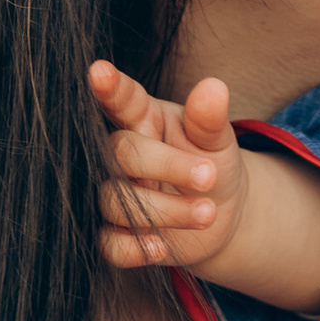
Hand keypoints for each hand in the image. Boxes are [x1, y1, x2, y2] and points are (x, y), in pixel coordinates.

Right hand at [91, 58, 245, 276]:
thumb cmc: (213, 166)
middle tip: (209, 176)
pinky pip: (110, 244)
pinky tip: (163, 246)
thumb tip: (214, 88)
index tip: (99, 72)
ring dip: (165, 211)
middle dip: (166, 167)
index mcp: (144, 120)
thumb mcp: (218, 141)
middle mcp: (123, 156)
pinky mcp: (118, 234)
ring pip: (116, 200)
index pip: (123, 100)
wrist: (220, 215)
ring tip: (208, 214)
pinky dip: (136, 248)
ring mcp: (116, 194)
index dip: (110, 87)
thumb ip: (210, 119)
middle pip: (120, 154)